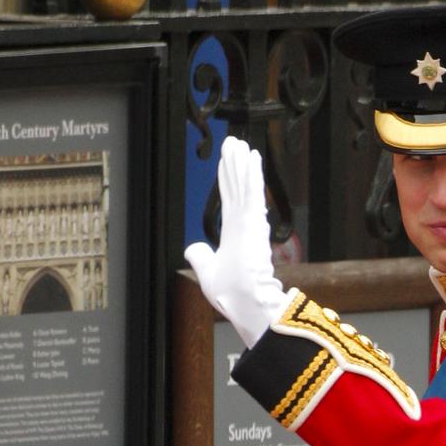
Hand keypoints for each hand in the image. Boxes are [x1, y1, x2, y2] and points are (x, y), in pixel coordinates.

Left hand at [183, 137, 289, 346]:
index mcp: (234, 236)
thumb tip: (192, 247)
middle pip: (237, 187)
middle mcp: (243, 225)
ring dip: (243, 163)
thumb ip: (201, 257)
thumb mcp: (208, 273)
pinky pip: (251, 191)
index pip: (230, 200)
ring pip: (244, 185)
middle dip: (235, 165)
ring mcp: (249, 222)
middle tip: (236, 143)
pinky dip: (251, 173)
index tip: (229, 162)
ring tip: (242, 143)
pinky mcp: (253, 221)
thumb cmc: (232, 293)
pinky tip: (252, 156)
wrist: (245, 303)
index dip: (228, 179)